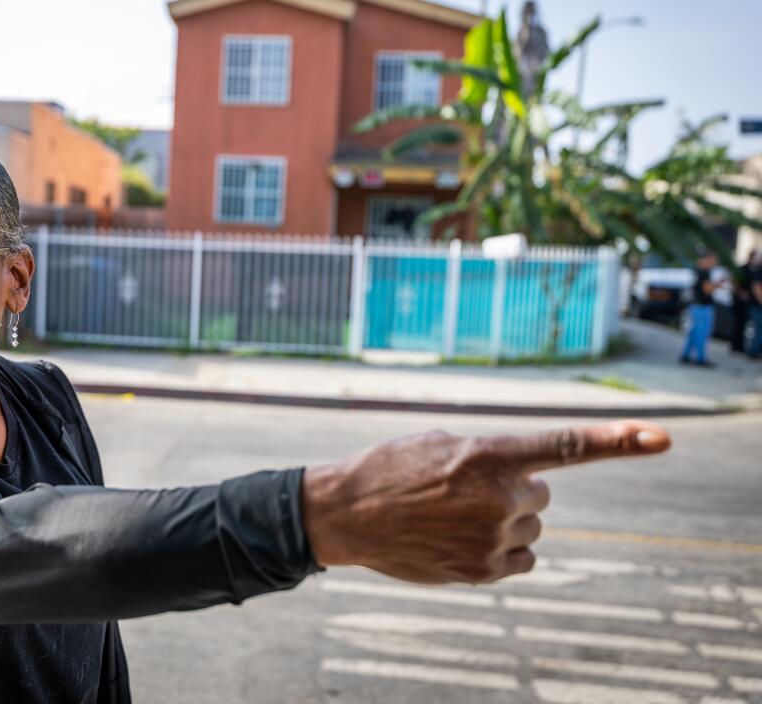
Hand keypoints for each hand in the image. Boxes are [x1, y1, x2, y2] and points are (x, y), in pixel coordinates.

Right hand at [300, 420, 669, 583]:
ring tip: (452, 516)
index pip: (565, 446)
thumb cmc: (391, 469)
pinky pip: (520, 559)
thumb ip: (491, 457)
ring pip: (529, 526)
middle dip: (512, 490)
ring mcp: (493, 538)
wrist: (347, 514)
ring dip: (503, 521)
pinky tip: (458, 540)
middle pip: (540, 493)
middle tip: (462, 490)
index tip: (661, 437)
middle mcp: (499, 497)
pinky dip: (499, 550)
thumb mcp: (440, 443)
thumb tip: (529, 486)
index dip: (617, 441)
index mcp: (488, 454)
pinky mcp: (484, 571)